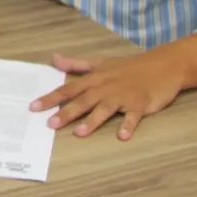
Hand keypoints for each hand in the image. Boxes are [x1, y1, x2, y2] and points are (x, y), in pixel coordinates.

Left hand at [30, 52, 187, 140]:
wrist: (163, 65)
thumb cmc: (128, 67)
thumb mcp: (100, 63)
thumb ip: (76, 64)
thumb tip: (54, 59)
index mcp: (95, 79)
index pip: (68, 89)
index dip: (50, 98)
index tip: (33, 107)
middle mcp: (106, 87)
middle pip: (83, 101)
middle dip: (66, 112)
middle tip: (50, 124)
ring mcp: (123, 96)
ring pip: (105, 109)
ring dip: (92, 121)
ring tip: (79, 133)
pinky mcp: (140, 104)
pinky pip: (134, 116)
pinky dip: (128, 125)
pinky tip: (122, 136)